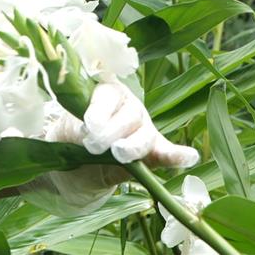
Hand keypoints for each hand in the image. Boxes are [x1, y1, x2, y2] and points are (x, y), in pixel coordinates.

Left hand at [81, 80, 198, 167]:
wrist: (76, 163)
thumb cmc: (71, 135)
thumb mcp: (66, 127)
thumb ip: (76, 126)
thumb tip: (83, 129)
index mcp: (105, 91)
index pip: (107, 95)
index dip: (99, 111)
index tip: (88, 127)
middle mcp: (128, 106)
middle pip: (129, 115)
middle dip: (111, 131)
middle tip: (93, 145)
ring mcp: (143, 128)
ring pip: (145, 135)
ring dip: (133, 146)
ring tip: (120, 154)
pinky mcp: (153, 150)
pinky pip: (165, 152)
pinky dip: (175, 155)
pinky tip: (188, 157)